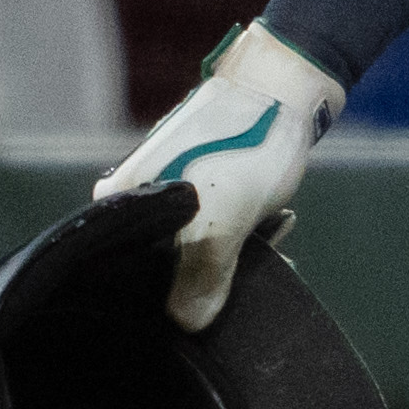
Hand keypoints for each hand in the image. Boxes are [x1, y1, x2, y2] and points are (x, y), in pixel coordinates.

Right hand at [102, 27, 346, 329]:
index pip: (126, 273)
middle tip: (255, 277)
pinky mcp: (200, 183)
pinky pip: (215, 226)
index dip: (166, 298)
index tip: (209, 307)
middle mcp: (134, 196)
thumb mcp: (223, 222)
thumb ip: (202, 275)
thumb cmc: (247, 146)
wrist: (287, 83)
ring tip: (278, 250)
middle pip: (163, 264)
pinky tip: (277, 227)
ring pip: (194, 246)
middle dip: (210, 281)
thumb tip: (186, 325)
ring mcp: (167, 188)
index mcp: (120, 202)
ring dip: (236, 258)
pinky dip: (245, 236)